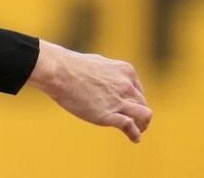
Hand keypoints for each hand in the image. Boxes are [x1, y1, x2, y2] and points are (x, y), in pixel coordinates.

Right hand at [26, 40, 152, 142]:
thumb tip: (105, 79)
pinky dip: (135, 135)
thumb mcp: (96, 63)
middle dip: (140, 114)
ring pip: (144, 116)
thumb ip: (107, 73)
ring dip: (142, 125)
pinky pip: (130, 127)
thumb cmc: (70, 66)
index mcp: (125, 71)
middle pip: (142, 104)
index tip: (129, 107)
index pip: (138, 90)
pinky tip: (134, 139)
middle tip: (135, 122)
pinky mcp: (109, 115)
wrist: (58, 72)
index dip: (135, 101)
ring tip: (138, 131)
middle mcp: (126, 86)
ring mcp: (119, 100)